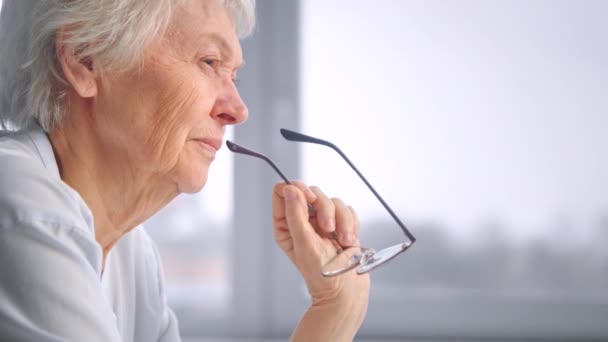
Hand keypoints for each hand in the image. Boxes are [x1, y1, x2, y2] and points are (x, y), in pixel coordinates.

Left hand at [272, 181, 369, 309]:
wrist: (347, 290)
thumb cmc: (321, 274)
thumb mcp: (304, 243)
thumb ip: (295, 214)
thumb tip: (290, 189)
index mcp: (286, 224)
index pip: (284, 191)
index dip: (298, 189)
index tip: (311, 200)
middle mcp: (303, 220)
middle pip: (312, 192)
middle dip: (325, 209)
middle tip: (328, 229)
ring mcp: (323, 222)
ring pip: (333, 200)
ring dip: (342, 221)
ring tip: (343, 242)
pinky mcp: (341, 224)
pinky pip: (348, 210)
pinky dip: (351, 224)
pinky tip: (349, 242)